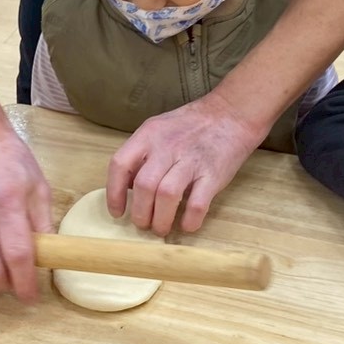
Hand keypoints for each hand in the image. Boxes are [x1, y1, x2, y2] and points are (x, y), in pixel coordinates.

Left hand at [107, 92, 265, 236]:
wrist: (230, 114)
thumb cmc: (190, 125)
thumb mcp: (158, 128)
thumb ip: (141, 154)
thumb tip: (126, 187)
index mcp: (149, 135)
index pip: (120, 164)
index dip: (114, 193)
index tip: (117, 212)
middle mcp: (167, 146)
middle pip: (144, 186)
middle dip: (140, 213)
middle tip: (144, 224)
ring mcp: (191, 160)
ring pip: (167, 196)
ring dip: (161, 220)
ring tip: (161, 228)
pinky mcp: (213, 174)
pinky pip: (197, 203)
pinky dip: (189, 220)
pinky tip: (186, 225)